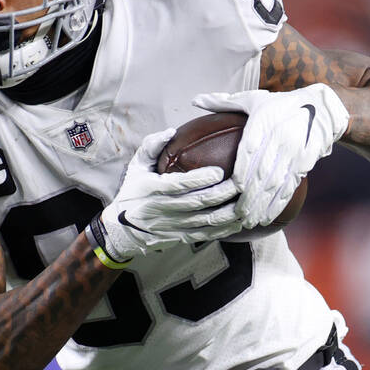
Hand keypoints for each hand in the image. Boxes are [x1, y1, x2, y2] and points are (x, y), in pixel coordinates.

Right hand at [97, 128, 242, 262]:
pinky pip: (206, 235)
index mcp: (151, 189)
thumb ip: (152, 145)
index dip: (199, 179)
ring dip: (228, 212)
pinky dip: (224, 229)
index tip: (219, 171)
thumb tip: (172, 131)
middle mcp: (161, 210)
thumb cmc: (133, 191)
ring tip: (246, 201)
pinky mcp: (180, 237)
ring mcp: (172, 226)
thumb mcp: (136, 165)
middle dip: (222, 194)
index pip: (178, 185)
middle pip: (197, 203)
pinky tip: (239, 221)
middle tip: (241, 182)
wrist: (122, 228)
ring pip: (205, 221)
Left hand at [192, 84, 348, 228]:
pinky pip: (291, 186)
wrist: (322, 108)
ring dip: (263, 205)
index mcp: (264, 121)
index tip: (233, 188)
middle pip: (262, 172)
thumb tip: (195, 100)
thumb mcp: (254, 98)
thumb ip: (224, 102)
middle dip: (250, 197)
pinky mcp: (305, 162)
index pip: (250, 150)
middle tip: (236, 214)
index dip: (242, 171)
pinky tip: (268, 216)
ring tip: (249, 220)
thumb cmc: (280, 104)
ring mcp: (295, 151)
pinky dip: (279, 203)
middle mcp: (280, 137)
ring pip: (277, 183)